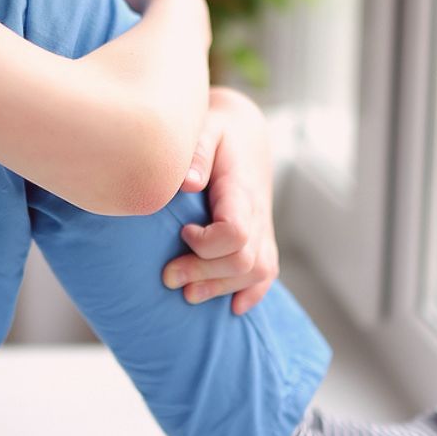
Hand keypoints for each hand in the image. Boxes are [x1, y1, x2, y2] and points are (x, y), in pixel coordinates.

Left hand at [161, 87, 278, 314]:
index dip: (208, 244)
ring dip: (222, 289)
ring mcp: (263, 227)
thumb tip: (186, 184)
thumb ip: (196, 152)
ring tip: (186, 293)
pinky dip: (253, 293)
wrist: (245, 130)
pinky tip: (233, 308)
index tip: (183, 233)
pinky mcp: (261, 236)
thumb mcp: (205, 127)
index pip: (236, 231)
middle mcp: (258, 212)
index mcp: (240, 189)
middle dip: (205, 274)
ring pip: (258, 272)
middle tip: (168, 275)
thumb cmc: (216, 128)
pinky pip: (268, 271)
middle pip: (244, 260)